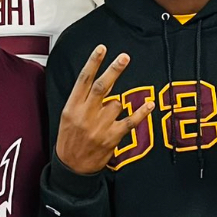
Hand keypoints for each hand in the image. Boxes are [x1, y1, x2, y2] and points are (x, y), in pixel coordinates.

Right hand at [55, 45, 154, 174]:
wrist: (71, 168)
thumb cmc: (69, 140)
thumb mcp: (67, 117)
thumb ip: (80, 99)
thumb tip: (96, 80)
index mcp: (72, 107)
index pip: (83, 80)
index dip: (93, 63)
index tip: (101, 49)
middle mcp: (86, 114)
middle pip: (102, 87)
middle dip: (114, 70)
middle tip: (124, 57)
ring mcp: (99, 126)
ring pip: (116, 103)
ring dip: (117, 104)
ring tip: (107, 116)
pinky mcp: (112, 137)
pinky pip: (130, 121)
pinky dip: (141, 113)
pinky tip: (149, 105)